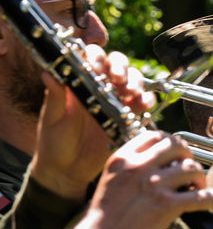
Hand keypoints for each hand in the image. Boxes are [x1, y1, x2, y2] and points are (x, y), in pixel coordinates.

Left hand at [29, 48, 156, 201]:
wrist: (68, 171)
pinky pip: (143, 104)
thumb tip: (49, 73)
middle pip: (118, 64)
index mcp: (79, 82)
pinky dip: (147, 102)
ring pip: (134, 80)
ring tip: (131, 94)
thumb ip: (55, 97)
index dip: (97, 57)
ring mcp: (116, 102)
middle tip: (119, 80)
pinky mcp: (128, 118)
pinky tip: (142, 107)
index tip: (96, 69)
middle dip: (121, 67)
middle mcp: (99, 88)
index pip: (91, 57)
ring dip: (136, 82)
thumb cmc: (55, 143)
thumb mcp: (53, 119)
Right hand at [73, 131, 212, 228]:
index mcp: (123, 158)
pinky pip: (200, 197)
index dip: (171, 143)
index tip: (177, 154)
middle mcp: (139, 167)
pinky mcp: (165, 206)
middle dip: (189, 156)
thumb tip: (157, 165)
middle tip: (191, 170)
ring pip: (191, 169)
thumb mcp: (112, 180)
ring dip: (200, 178)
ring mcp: (153, 185)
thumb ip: (132, 169)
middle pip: (177, 146)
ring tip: (199, 188)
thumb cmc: (103, 217)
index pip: (155, 135)